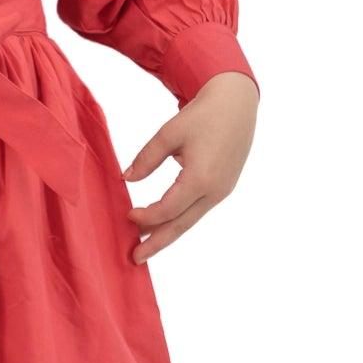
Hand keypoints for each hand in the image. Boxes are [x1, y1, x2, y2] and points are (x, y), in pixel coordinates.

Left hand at [122, 70, 257, 261]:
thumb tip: (127, 178)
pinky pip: (198, 210)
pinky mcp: (223, 188)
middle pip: (180, 225)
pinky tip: (165, 225)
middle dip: (156, 242)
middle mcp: (214, 190)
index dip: (145, 216)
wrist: (236, 104)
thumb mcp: (169, 133)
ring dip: (167, 234)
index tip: (127, 216)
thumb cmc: (202, 115)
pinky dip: (180, 219)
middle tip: (135, 259)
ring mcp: (221, 191)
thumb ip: (146, 158)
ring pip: (190, 220)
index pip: (167, 209)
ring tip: (146, 247)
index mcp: (201, 178)